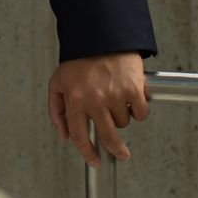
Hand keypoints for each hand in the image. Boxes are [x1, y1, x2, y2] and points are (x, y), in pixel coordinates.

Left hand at [47, 53, 149, 167]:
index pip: (80, 136)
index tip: (95, 161)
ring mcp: (115, 95)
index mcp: (75, 100)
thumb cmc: (79, 60)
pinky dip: (139, 110)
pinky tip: (133, 100)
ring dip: (122, 117)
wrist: (101, 35)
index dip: (87, 153)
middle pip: (108, 137)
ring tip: (117, 101)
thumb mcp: (58, 83)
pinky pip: (140, 112)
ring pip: (124, 123)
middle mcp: (95, 100)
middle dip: (116, 150)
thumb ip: (57, 111)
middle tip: (121, 154)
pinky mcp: (133, 88)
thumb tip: (64, 136)